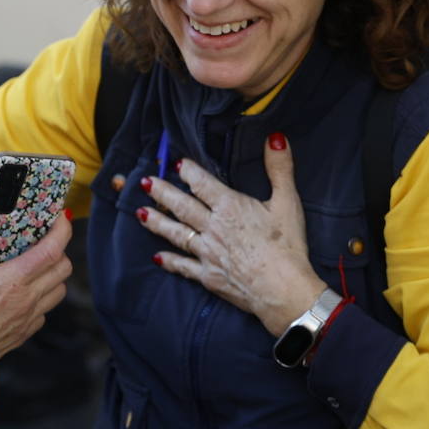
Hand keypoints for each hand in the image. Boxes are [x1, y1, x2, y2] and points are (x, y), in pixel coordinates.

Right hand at [0, 217, 73, 362]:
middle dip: (59, 249)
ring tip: (34, 266)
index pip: (53, 250)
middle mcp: (26, 300)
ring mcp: (27, 319)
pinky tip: (21, 293)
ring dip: (53, 275)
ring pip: (59, 291)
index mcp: (11, 281)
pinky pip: (44, 312)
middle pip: (63, 268)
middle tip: (41, 240)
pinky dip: (41, 298)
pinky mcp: (23, 335)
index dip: (62, 229)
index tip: (59, 217)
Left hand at [138, 132, 324, 335]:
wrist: (283, 290)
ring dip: (157, 223)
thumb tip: (275, 137)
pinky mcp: (208, 276)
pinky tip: (157, 257)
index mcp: (230, 207)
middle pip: (182, 206)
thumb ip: (280, 168)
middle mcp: (212, 227)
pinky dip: (169, 261)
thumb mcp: (288, 202)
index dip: (189, 172)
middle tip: (145, 183)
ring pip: (176, 234)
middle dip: (162, 193)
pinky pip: (183, 266)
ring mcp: (207, 253)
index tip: (177, 164)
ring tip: (140, 214)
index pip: (203, 184)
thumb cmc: (288, 246)